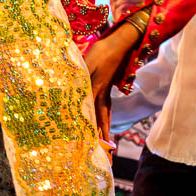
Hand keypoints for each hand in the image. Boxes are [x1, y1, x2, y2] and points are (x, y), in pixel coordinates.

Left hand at [86, 23, 140, 140]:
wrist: (120, 43)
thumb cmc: (103, 51)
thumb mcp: (89, 63)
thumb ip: (83, 78)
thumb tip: (75, 94)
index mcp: (97, 89)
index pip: (93, 114)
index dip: (92, 129)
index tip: (93, 143)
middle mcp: (103, 93)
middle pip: (103, 118)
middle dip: (104, 136)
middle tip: (107, 153)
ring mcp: (107, 90)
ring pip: (106, 113)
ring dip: (105, 128)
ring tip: (108, 143)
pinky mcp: (108, 86)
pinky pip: (106, 106)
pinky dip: (106, 116)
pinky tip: (105, 119)